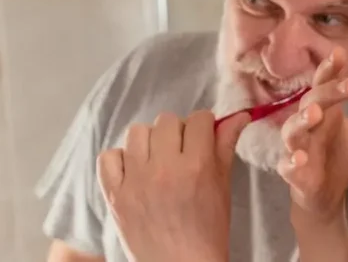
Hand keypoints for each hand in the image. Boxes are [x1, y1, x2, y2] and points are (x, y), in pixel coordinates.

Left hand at [96, 110, 250, 261]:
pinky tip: (134, 172)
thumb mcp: (223, 186)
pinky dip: (120, 160)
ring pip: (137, 132)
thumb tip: (239, 115)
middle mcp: (164, 169)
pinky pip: (108, 156)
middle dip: (178, 132)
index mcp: (196, 166)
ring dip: (149, 142)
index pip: (199, 118)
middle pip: (167, 120)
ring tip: (157, 160)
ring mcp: (135, 181)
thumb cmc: (208, 230)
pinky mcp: (114, 195)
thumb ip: (226, 146)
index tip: (204, 136)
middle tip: (182, 152)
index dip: (204, 125)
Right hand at [277, 47, 347, 223]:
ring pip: (292, 130)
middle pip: (311, 101)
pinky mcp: (292, 171)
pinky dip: (292, 161)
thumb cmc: (343, 155)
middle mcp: (308, 123)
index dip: (330, 68)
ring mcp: (297, 146)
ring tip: (315, 114)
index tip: (340, 54)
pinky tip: (300, 158)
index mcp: (325, 109)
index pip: (324, 83)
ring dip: (301, 120)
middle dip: (326, 92)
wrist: (329, 193)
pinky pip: (287, 165)